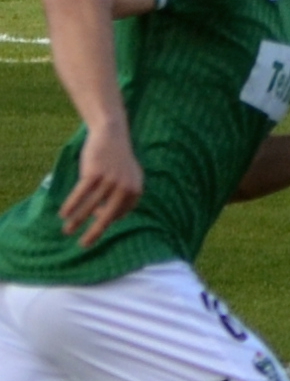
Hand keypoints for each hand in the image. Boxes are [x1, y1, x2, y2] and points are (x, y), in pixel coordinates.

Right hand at [62, 122, 142, 246]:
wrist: (112, 134)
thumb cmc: (117, 160)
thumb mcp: (126, 178)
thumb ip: (119, 197)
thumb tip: (101, 216)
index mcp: (136, 191)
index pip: (119, 214)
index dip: (104, 220)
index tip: (94, 225)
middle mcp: (125, 188)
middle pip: (107, 217)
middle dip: (94, 233)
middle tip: (83, 245)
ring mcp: (110, 180)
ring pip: (90, 206)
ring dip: (76, 221)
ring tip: (67, 230)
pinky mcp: (95, 173)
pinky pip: (80, 194)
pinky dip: (71, 205)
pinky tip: (63, 214)